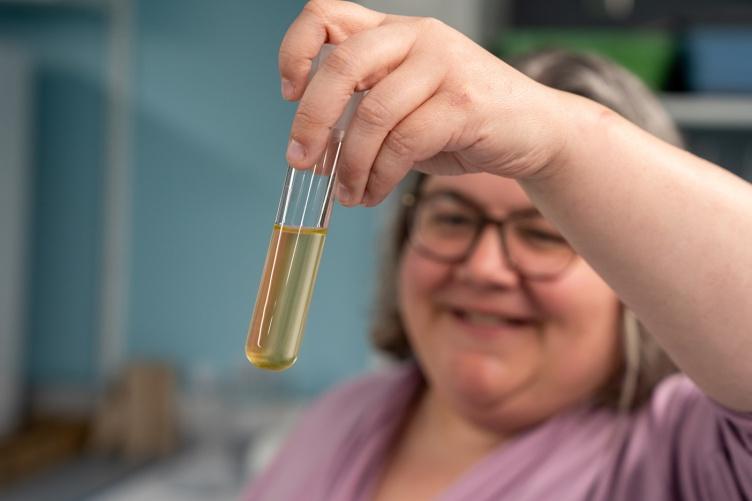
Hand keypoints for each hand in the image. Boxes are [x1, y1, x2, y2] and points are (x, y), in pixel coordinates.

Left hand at [280, 0, 569, 205]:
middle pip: (342, 65)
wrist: (534, 131)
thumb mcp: (405, 106)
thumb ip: (363, 112)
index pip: (326, 15)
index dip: (296, 52)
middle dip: (312, 120)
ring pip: (373, 114)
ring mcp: (443, 66)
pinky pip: (404, 143)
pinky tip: (373, 193)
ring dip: (349, 164)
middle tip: (300, 161)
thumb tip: (313, 149)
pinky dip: (379, 176)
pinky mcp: (465, 103)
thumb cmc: (461, 122)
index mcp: (394, 32)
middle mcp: (417, 38)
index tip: (289, 93)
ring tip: (347, 194)